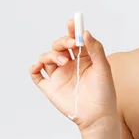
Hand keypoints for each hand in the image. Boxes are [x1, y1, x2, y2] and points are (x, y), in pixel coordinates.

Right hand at [29, 19, 118, 134]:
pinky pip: (37, 76)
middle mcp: (70, 64)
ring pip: (47, 58)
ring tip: (63, 61)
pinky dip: (34, 69)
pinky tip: (38, 66)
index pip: (75, 40)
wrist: (98, 116)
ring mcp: (59, 75)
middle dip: (62, 41)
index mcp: (84, 58)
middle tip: (70, 43)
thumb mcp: (103, 68)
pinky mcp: (51, 88)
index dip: (73, 30)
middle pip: (59, 46)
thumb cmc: (104, 92)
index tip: (72, 23)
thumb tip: (86, 32)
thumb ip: (95, 49)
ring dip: (51, 54)